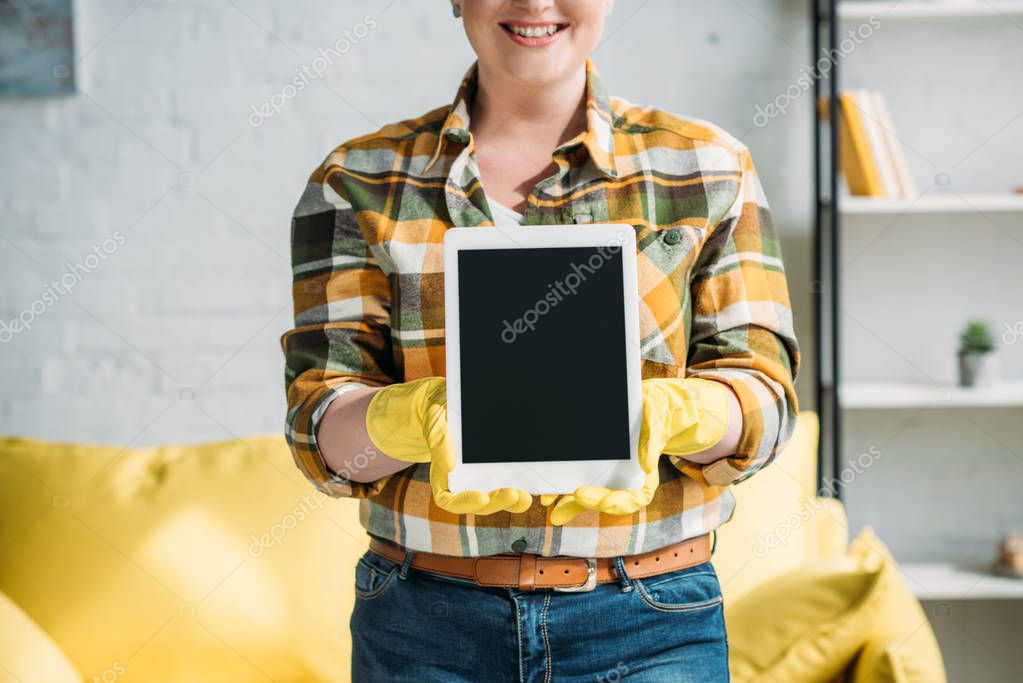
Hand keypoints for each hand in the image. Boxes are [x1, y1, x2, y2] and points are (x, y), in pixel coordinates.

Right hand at [366, 377, 531, 514]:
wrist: (453, 402)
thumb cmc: (441, 413)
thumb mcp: (435, 420)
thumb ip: (438, 439)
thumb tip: (449, 466)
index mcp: (443, 476)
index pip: (449, 500)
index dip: (466, 502)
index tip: (482, 498)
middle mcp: (463, 482)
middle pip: (479, 503)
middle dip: (496, 502)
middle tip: (512, 494)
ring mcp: (482, 478)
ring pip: (496, 498)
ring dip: (512, 501)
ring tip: (524, 496)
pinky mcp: (498, 469)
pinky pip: (509, 483)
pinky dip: (520, 487)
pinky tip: (531, 484)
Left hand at [545, 378, 730, 525]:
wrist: (644, 407)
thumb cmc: (653, 415)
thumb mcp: (656, 422)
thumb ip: (652, 440)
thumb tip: (646, 463)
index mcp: (645, 478)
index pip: (636, 497)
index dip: (620, 503)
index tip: (606, 504)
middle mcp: (625, 481)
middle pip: (609, 500)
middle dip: (592, 501)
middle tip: (578, 496)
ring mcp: (607, 477)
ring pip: (589, 496)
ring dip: (569, 503)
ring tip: (550, 503)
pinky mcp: (591, 469)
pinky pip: (576, 482)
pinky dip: (561, 490)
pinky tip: (546, 495)